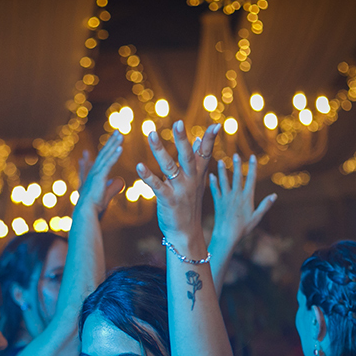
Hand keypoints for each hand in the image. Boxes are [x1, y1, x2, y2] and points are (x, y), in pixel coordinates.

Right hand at [74, 131, 124, 216]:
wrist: (86, 212)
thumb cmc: (94, 206)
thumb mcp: (106, 194)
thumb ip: (114, 186)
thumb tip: (122, 180)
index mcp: (93, 176)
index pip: (99, 161)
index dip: (103, 151)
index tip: (106, 143)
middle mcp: (93, 172)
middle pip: (103, 153)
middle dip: (111, 142)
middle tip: (117, 132)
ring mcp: (96, 173)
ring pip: (106, 155)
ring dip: (114, 144)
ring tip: (121, 134)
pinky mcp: (99, 176)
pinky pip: (108, 163)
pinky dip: (114, 155)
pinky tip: (121, 148)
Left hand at [138, 120, 220, 242]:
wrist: (186, 233)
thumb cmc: (189, 204)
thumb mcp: (196, 181)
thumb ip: (197, 159)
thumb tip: (199, 138)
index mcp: (198, 174)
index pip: (206, 153)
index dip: (211, 139)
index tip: (217, 125)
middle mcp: (191, 180)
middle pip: (188, 157)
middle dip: (183, 140)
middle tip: (179, 122)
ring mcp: (180, 190)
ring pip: (170, 167)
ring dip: (160, 150)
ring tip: (151, 134)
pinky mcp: (168, 200)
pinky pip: (157, 186)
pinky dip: (148, 176)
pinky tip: (139, 166)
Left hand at [209, 154, 276, 254]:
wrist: (227, 236)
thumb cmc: (243, 229)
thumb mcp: (257, 218)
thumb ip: (265, 206)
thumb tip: (274, 195)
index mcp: (247, 198)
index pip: (251, 179)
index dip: (252, 167)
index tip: (252, 157)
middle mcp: (236, 195)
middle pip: (237, 177)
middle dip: (237, 165)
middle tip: (235, 154)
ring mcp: (226, 198)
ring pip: (224, 181)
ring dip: (223, 171)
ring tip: (222, 161)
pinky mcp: (218, 203)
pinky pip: (215, 190)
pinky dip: (213, 182)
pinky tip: (211, 175)